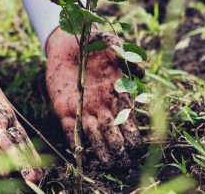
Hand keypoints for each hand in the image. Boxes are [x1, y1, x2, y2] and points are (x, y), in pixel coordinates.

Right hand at [0, 48, 42, 182]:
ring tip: (38, 175)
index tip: (5, 173)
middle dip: (19, 162)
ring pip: (15, 141)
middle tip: (32, 179)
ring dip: (26, 158)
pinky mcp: (5, 111)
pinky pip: (18, 130)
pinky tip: (36, 158)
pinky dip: (26, 144)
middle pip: (6, 146)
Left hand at [46, 28, 142, 167]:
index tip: (137, 145)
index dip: (132, 131)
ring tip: (108, 163)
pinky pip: (69, 128)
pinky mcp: (65, 108)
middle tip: (124, 160)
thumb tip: (139, 69)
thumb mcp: (109, 42)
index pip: (127, 116)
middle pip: (112, 129)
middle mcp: (102, 104)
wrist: (65, 41)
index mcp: (116, 91)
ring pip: (94, 133)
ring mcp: (83, 107)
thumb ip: (122, 54)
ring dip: (101, 148)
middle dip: (118, 145)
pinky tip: (79, 152)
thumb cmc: (92, 41)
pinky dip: (74, 140)